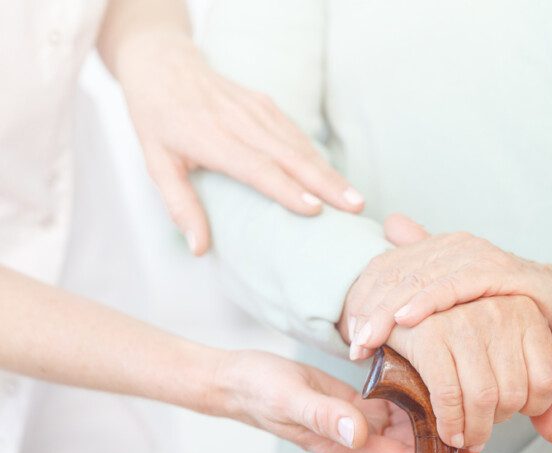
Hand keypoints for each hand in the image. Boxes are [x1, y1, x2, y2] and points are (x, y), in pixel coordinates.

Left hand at [114, 31, 364, 254]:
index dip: (285, 188)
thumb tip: (199, 249)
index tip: (314, 209)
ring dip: (330, 172)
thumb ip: (180, 205)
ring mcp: (257, 109)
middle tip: (355, 207)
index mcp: (210, 137)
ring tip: (355, 198)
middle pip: (290, 155)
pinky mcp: (266, 104)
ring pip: (300, 145)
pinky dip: (318, 158)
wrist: (163, 65)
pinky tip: (334, 178)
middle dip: (326, 183)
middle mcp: (239, 121)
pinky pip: (296, 134)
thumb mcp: (156, 163)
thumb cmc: (158, 120)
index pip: (255, 167)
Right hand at [212, 350, 487, 452]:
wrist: (239, 381)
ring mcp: (351, 418)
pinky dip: (407, 398)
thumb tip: (360, 433)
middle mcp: (353, 435)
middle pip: (407, 446)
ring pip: (400, 425)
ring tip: (466, 404)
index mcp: (342, 441)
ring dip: (430, 419)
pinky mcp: (347, 401)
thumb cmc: (261, 391)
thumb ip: (323, 416)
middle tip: (486, 427)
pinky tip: (426, 383)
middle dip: (444, 442)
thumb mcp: (290, 399)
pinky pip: (384, 404)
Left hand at [348, 214, 551, 350]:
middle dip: (369, 311)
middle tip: (353, 344)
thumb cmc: (503, 302)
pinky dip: (429, 302)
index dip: (364, 301)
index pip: (388, 270)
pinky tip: (406, 319)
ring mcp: (475, 255)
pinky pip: (456, 285)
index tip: (350, 334)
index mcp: (438, 249)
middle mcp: (452, 247)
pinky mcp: (500, 271)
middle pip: (397, 275)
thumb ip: (423, 280)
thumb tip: (390, 239)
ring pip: (418, 281)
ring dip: (388, 312)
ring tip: (367, 339)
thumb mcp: (457, 295)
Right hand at [384, 296, 551, 450]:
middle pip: (515, 393)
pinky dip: (450, 422)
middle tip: (480, 427)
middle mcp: (497, 311)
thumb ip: (539, 396)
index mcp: (524, 312)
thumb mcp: (506, 356)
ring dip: (473, 429)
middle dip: (496, 422)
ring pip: (484, 398)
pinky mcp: (429, 335)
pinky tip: (447, 430)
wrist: (401, 308)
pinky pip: (448, 394)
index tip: (511, 412)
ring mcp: (463, 321)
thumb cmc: (457, 339)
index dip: (532, 408)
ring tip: (464, 434)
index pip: (549, 379)